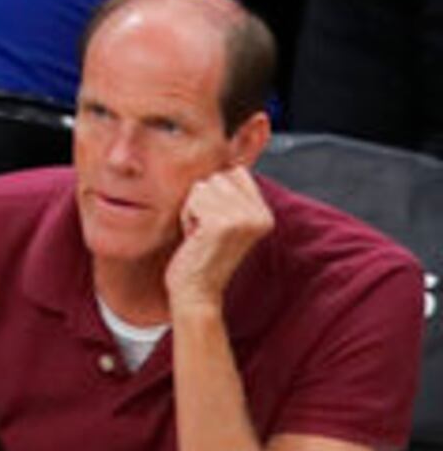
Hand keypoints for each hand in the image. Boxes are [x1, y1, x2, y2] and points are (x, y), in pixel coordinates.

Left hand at [168, 166, 273, 313]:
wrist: (196, 293)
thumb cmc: (202, 258)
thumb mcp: (224, 222)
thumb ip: (230, 196)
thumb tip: (226, 157)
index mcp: (264, 213)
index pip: (235, 173)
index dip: (215, 194)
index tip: (214, 223)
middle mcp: (260, 214)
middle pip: (217, 178)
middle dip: (202, 202)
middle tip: (205, 232)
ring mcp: (243, 218)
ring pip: (203, 187)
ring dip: (193, 210)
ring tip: (200, 235)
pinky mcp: (222, 224)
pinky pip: (193, 200)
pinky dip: (186, 217)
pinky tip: (194, 238)